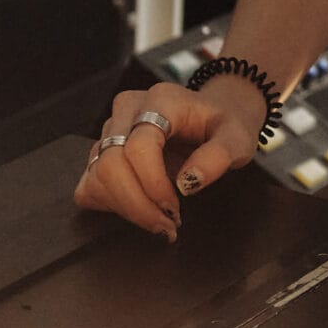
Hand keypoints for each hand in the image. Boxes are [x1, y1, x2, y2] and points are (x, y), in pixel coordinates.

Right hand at [75, 77, 271, 238]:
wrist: (212, 116)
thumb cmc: (224, 126)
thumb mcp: (238, 138)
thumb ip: (219, 157)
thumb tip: (188, 182)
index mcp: (161, 100)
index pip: (140, 145)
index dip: (154, 184)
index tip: (176, 209)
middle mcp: (128, 110)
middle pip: (111, 163)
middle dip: (137, 205)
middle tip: (166, 226)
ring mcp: (110, 129)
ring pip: (96, 175)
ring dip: (124, 208)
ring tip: (158, 221)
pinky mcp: (100, 150)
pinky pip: (89, 183)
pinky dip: (110, 204)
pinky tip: (138, 209)